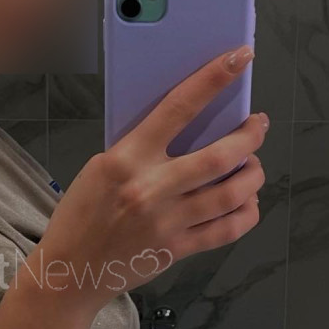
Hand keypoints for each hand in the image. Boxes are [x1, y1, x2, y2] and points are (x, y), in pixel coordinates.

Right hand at [29, 45, 266, 313]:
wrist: (70, 270)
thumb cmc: (82, 214)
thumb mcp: (101, 169)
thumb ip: (140, 150)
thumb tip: (187, 130)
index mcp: (126, 159)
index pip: (178, 108)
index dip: (214, 79)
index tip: (240, 58)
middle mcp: (151, 188)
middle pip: (220, 156)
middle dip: (250, 136)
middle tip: (258, 126)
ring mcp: (167, 221)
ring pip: (232, 193)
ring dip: (253, 175)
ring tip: (254, 166)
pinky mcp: (177, 249)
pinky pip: (227, 229)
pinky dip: (247, 212)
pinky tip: (248, 202)